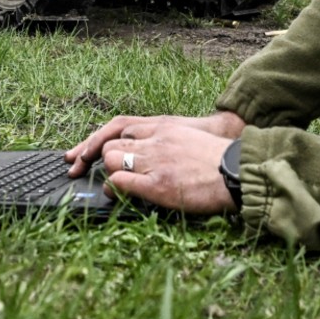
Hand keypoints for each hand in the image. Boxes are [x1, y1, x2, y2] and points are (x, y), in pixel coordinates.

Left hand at [64, 112, 245, 213]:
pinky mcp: (158, 185)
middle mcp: (156, 140)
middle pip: (111, 143)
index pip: (119, 127)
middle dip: (97, 158)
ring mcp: (155, 161)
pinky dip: (113, 186)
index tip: (83, 152)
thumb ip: (166, 141)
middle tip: (85, 170)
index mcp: (163, 126)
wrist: (236, 171)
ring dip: (106, 172)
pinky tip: (113, 192)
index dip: (97, 140)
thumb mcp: (189, 138)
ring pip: (113, 159)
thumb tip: (149, 152)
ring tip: (109, 182)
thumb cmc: (217, 159)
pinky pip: (122, 181)